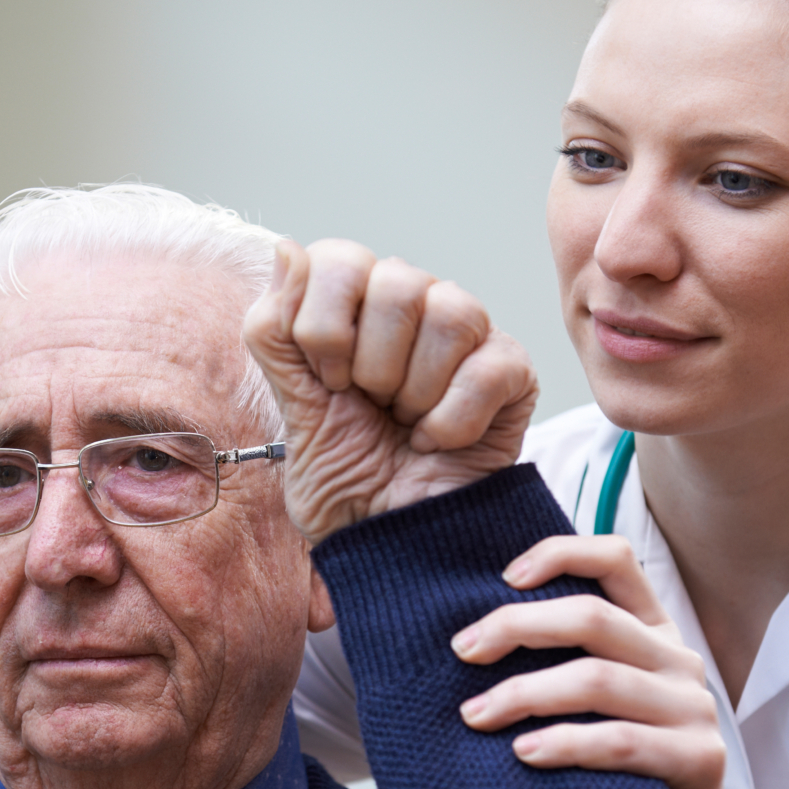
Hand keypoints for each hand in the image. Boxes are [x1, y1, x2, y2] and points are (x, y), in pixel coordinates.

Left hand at [241, 239, 536, 542]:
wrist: (391, 541)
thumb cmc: (344, 475)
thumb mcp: (290, 406)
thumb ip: (274, 329)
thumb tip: (285, 248)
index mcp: (354, 302)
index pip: (339, 258)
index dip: (325, 327)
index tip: (328, 383)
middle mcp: (413, 303)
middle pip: (396, 281)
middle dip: (371, 365)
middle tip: (371, 407)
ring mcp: (469, 334)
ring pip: (450, 312)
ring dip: (414, 391)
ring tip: (406, 423)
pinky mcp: (514, 371)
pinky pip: (487, 368)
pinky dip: (452, 422)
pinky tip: (438, 442)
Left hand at [449, 535, 725, 788]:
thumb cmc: (619, 762)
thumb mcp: (599, 699)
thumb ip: (564, 658)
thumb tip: (472, 635)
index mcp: (653, 630)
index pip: (615, 560)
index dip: (560, 553)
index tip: (503, 578)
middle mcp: (678, 658)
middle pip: (593, 617)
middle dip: (517, 628)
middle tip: (462, 651)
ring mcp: (692, 707)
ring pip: (598, 680)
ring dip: (525, 693)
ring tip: (476, 715)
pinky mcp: (698, 757)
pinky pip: (620, 742)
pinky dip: (566, 744)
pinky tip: (523, 753)